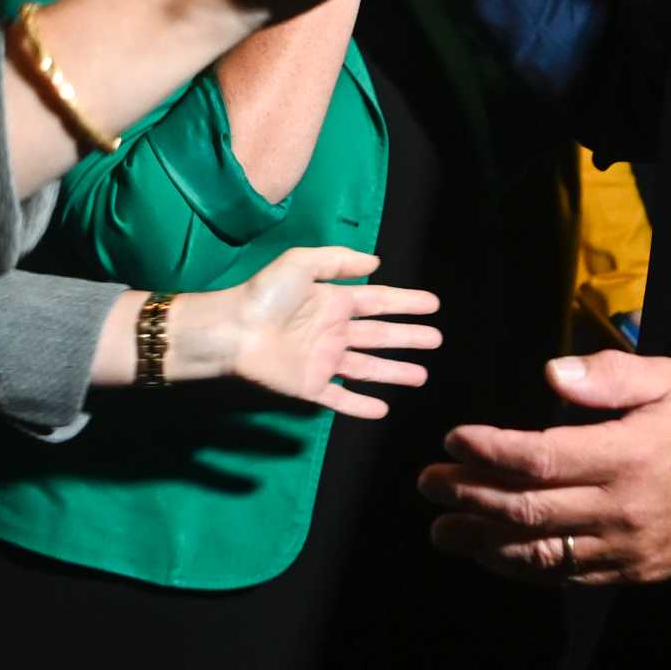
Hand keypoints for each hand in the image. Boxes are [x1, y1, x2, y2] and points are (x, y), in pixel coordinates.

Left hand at [181, 246, 439, 420]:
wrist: (233, 331)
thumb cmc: (265, 295)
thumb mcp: (301, 263)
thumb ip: (338, 260)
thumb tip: (376, 262)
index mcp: (333, 301)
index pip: (379, 302)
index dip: (406, 303)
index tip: (433, 304)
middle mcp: (333, 332)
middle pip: (380, 336)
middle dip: (409, 338)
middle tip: (437, 340)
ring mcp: (324, 361)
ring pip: (368, 368)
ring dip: (395, 372)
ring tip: (422, 376)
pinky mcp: (311, 386)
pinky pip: (341, 399)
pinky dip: (361, 406)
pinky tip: (383, 410)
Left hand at [419, 350, 670, 585]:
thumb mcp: (670, 379)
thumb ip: (609, 375)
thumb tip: (552, 372)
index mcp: (628, 454)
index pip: (540, 457)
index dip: (488, 451)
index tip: (453, 439)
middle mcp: (620, 508)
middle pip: (527, 508)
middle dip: (468, 495)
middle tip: (428, 484)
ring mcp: (624, 548)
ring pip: (539, 552)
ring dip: (482, 543)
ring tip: (442, 530)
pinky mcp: (630, 574)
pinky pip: (565, 575)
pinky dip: (522, 568)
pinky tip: (492, 555)